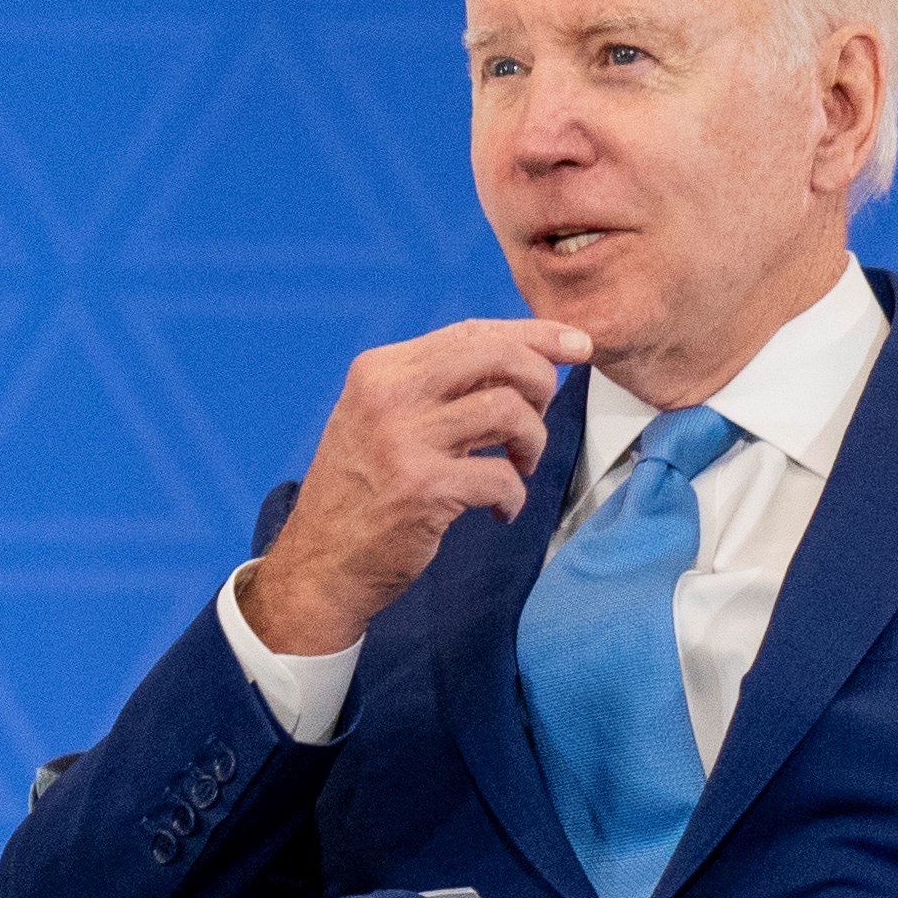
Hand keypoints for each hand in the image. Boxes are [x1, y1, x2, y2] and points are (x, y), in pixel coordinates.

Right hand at [243, 318, 591, 653]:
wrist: (321, 564)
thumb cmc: (365, 492)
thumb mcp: (386, 420)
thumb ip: (440, 387)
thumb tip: (522, 358)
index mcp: (381, 369)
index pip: (473, 333)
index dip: (535, 335)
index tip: (576, 345)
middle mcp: (389, 394)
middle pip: (498, 356)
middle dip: (541, 382)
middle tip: (539, 418)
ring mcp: (404, 440)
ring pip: (509, 411)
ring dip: (532, 442)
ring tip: (519, 466)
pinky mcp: (422, 489)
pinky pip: (502, 478)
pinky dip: (514, 497)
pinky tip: (501, 511)